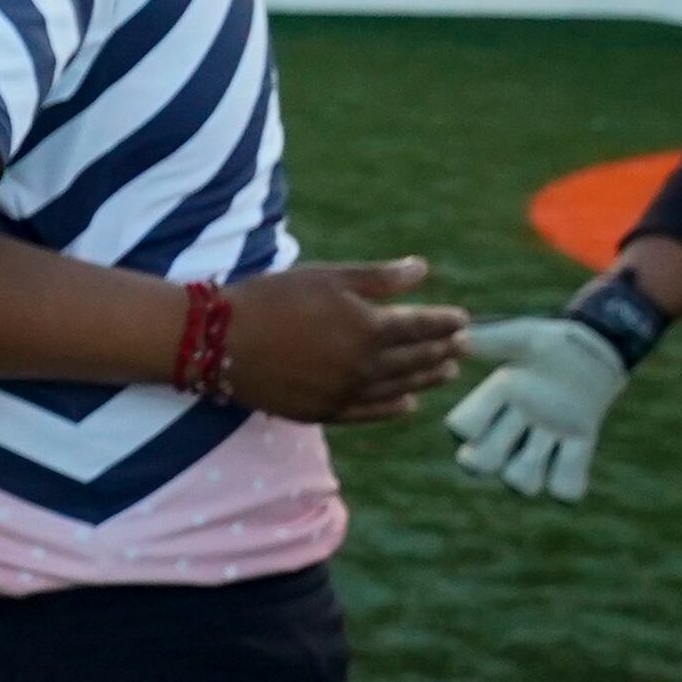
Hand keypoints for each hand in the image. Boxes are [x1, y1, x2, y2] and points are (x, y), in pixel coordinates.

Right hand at [215, 259, 466, 422]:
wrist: (217, 341)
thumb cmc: (270, 298)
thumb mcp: (325, 277)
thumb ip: (378, 277)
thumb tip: (422, 269)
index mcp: (368, 327)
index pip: (422, 326)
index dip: (445, 322)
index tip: (462, 319)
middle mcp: (364, 366)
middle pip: (417, 358)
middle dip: (444, 349)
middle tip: (464, 345)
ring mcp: (346, 392)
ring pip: (400, 387)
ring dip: (428, 378)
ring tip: (446, 371)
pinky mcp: (324, 411)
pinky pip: (371, 412)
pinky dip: (395, 408)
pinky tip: (409, 403)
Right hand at [448, 315, 628, 501]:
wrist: (597, 349)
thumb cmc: (555, 342)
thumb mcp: (524, 337)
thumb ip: (492, 340)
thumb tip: (459, 338)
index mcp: (493, 399)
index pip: (460, 428)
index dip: (471, 423)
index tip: (502, 390)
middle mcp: (508, 428)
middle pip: (479, 464)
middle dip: (493, 453)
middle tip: (520, 425)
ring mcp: (540, 444)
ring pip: (519, 483)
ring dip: (532, 469)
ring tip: (550, 438)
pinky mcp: (574, 452)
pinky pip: (563, 490)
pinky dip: (567, 481)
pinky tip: (574, 448)